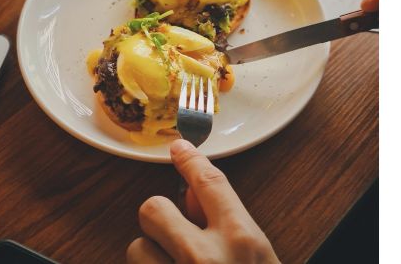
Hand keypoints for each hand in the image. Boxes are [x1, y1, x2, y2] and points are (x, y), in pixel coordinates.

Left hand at [127, 139, 279, 262]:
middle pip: (155, 207)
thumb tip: (193, 197)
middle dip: (160, 218)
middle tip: (172, 235)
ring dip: (153, 256)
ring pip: (137, 247)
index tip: (179, 148)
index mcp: (241, 241)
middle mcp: (205, 257)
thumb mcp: (262, 258)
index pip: (209, 182)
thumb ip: (231, 227)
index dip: (189, 161)